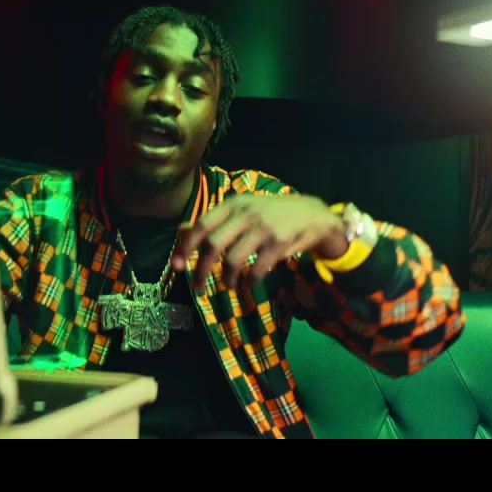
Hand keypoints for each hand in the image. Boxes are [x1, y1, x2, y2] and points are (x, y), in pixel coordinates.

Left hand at [171, 193, 347, 290]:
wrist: (314, 215)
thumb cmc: (272, 215)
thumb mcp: (243, 211)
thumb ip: (214, 222)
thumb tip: (181, 232)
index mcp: (234, 204)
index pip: (202, 225)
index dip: (186, 247)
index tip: (177, 266)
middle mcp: (246, 213)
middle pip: (213, 245)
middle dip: (201, 270)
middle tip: (198, 287)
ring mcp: (264, 227)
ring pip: (233, 260)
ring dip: (227, 279)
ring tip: (229, 284)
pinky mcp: (279, 243)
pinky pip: (257, 269)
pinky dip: (250, 281)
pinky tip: (250, 283)